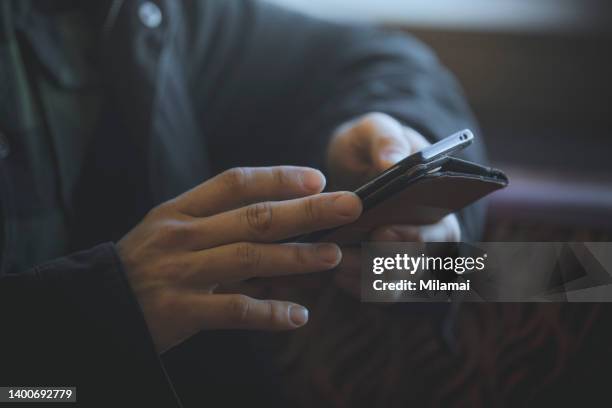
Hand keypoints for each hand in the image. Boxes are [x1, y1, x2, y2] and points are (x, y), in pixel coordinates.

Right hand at [117, 166, 361, 351]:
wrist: (96, 305)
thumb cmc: (144, 264)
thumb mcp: (170, 230)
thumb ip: (217, 224)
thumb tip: (281, 223)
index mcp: (181, 210)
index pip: (236, 183)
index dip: (279, 178)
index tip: (317, 179)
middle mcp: (183, 235)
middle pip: (255, 217)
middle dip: (307, 212)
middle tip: (349, 206)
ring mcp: (181, 272)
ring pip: (250, 259)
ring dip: (297, 257)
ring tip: (332, 256)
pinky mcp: (180, 311)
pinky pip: (234, 310)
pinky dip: (269, 313)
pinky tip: (297, 316)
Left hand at [326, 113, 460, 295]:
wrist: (354, 165)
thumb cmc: (370, 147)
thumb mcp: (374, 130)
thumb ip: (385, 138)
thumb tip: (392, 160)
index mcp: (440, 204)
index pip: (443, 233)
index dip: (416, 239)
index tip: (383, 232)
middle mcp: (431, 238)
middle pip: (419, 267)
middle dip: (382, 263)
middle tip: (345, 254)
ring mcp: (409, 260)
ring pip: (396, 286)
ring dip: (364, 278)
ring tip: (334, 262)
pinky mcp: (386, 276)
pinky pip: (376, 293)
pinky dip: (356, 286)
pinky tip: (335, 273)